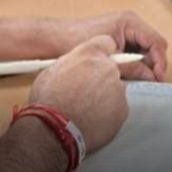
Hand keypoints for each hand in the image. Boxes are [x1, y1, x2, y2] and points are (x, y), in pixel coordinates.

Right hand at [28, 35, 127, 153]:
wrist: (54, 129)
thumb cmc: (48, 101)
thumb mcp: (52, 70)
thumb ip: (71, 63)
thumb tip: (74, 66)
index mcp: (90, 54)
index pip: (107, 43)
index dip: (101, 53)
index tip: (97, 62)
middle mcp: (108, 68)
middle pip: (111, 69)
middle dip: (101, 78)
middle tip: (85, 92)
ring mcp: (118, 89)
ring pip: (115, 90)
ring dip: (105, 97)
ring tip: (85, 109)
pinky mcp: (122, 109)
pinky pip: (117, 108)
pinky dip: (109, 114)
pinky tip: (92, 120)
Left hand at [69, 11, 167, 82]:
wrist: (57, 39)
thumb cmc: (77, 41)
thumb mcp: (109, 56)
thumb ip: (132, 66)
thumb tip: (150, 77)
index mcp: (130, 22)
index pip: (156, 41)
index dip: (160, 60)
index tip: (158, 76)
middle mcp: (130, 24)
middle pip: (154, 45)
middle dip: (155, 63)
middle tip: (152, 80)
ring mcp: (126, 31)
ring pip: (146, 49)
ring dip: (145, 63)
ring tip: (141, 78)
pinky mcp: (120, 39)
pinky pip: (136, 51)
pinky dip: (136, 62)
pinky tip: (130, 72)